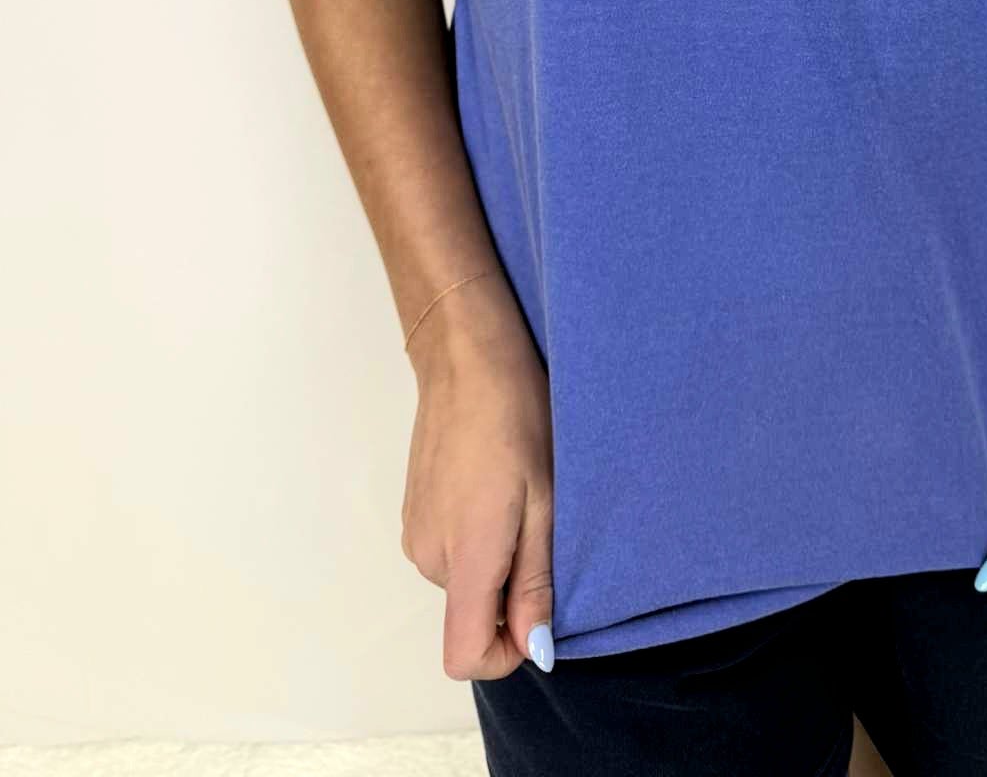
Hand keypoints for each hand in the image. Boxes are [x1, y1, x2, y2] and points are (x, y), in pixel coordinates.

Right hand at [401, 289, 555, 679]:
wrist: (466, 356)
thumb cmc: (515, 417)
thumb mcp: (546, 500)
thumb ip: (535, 580)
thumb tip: (534, 648)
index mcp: (464, 559)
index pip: (464, 656)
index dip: (505, 654)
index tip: (538, 611)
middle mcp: (428, 557)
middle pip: (472, 614)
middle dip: (512, 587)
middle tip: (540, 520)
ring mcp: (414, 533)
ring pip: (465, 578)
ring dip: (497, 554)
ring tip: (519, 493)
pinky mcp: (412, 510)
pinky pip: (449, 547)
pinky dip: (477, 532)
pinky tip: (495, 481)